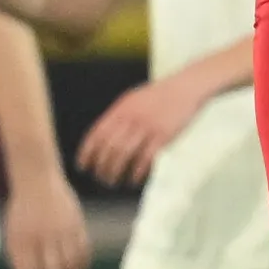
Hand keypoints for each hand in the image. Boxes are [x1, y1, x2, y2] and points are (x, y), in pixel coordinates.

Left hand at [2, 168, 91, 268]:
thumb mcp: (12, 234)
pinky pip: (83, 253)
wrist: (37, 180)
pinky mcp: (77, 225)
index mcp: (21, 241)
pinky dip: (81, 268)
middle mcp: (41, 237)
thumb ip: (20, 259)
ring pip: (69, 267)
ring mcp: (61, 231)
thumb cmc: (21, 211)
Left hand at [76, 77, 204, 186]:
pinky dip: (137, 171)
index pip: (97, 134)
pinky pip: (146, 157)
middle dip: (101, 166)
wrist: (186, 87)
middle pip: (109, 147)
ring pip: (124, 154)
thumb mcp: (132, 99)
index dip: (87, 152)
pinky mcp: (163, 135)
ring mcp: (147, 127)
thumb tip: (102, 137)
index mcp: (121, 109)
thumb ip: (117, 116)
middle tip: (100, 177)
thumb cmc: (159, 95)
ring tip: (113, 181)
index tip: (83, 165)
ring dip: (115, 171)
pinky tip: (134, 178)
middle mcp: (131, 118)